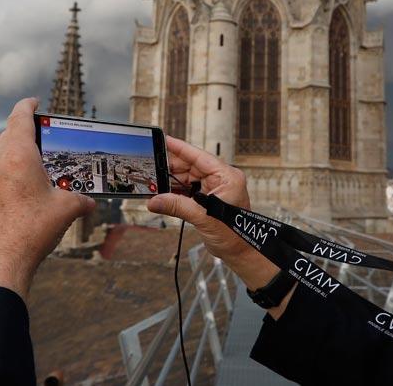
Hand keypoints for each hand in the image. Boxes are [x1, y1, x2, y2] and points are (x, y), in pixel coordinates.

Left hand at [0, 97, 95, 304]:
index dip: (28, 106)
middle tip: (41, 133)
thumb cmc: (33, 230)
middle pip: (8, 134)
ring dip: (15, 153)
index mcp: (18, 156)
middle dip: (24, 130)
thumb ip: (82, 200)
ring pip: (0, 155)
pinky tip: (21, 190)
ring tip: (34, 163)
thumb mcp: (67, 210)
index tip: (34, 101)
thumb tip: (91, 202)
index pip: (20, 117)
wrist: (2, 260)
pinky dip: (8, 174)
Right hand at [147, 137, 282, 297]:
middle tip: (151, 168)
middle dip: (171, 169)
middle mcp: (220, 179)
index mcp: (226, 176)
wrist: (241, 252)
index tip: (164, 140)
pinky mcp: (208, 200)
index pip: (199, 157)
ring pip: (187, 179)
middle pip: (191, 167)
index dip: (181, 148)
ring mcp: (214, 189)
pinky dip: (175, 193)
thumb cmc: (234, 234)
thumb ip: (178, 206)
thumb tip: (155, 201)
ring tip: (154, 184)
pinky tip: (163, 195)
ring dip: (171, 183)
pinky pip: (188, 191)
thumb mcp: (203, 217)